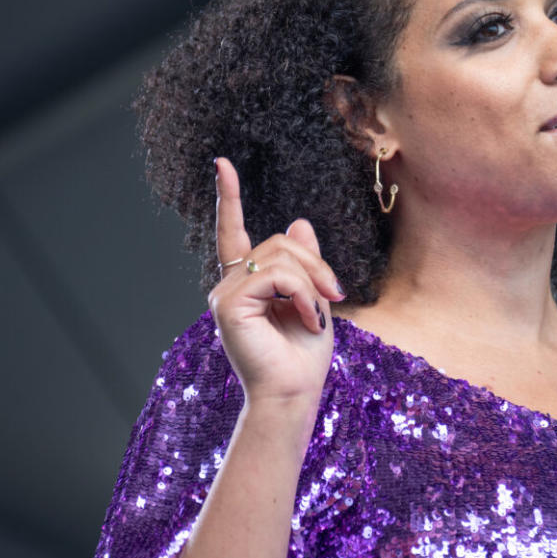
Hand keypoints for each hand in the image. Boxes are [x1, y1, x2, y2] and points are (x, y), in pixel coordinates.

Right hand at [207, 157, 345, 410]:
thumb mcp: (315, 300)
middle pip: (279, 242)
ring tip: (319, 313)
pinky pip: (277, 276)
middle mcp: (230, 284)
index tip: (221, 163)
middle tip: (335, 295)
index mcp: (248, 283)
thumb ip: (304, 264)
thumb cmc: (303, 356)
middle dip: (316, 265)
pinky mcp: (229, 303)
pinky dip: (303, 295)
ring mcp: (225, 293)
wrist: (293, 394)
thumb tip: (298, 223)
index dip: (229, 198)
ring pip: (281, 257)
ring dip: (313, 283)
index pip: (234, 232)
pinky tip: (309, 319)